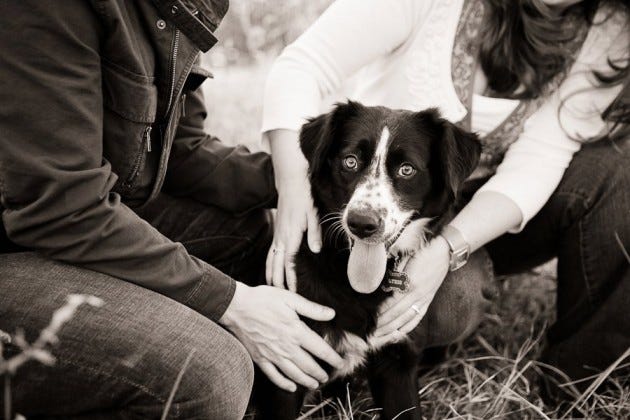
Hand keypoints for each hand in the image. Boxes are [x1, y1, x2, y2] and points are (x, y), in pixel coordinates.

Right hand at [219, 283, 343, 391]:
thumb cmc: (263, 299)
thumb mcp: (289, 298)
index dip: (332, 358)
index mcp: (296, 331)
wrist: (236, 307)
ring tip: (314, 384)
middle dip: (320, 373)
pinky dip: (284, 383)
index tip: (339, 363)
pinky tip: (291, 387)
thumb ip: (311, 308)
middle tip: (327, 376)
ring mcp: (272, 354)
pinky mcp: (260, 358)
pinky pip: (274, 375)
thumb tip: (331, 314)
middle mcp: (286, 346)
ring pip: (293, 374)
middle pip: (308, 365)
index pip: (320, 349)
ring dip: (306, 381)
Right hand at [266, 176, 321, 291]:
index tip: (293, 291)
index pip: (288, 262)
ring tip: (273, 289)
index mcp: (290, 236)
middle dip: (277, 282)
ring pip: (271, 259)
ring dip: (271, 274)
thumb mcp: (313, 215)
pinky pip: (270, 253)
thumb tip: (316, 250)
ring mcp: (277, 235)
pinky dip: (269, 264)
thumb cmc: (304, 199)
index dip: (290, 278)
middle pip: (276, 264)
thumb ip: (314, 234)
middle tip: (280, 298)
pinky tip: (270, 271)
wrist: (290, 184)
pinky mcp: (277, 233)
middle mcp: (281, 238)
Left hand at [372, 236, 449, 344]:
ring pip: (407, 319)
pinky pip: (417, 317)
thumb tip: (383, 288)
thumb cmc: (421, 251)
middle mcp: (418, 294)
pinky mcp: (427, 301)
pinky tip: (398, 334)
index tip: (370, 320)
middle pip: (398, 315)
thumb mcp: (405, 258)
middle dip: (383, 326)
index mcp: (411, 283)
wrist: (444, 252)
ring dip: (392, 330)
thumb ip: (395, 274)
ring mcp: (424, 299)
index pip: (392, 303)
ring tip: (380, 338)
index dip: (381, 313)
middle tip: (370, 334)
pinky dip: (407, 327)